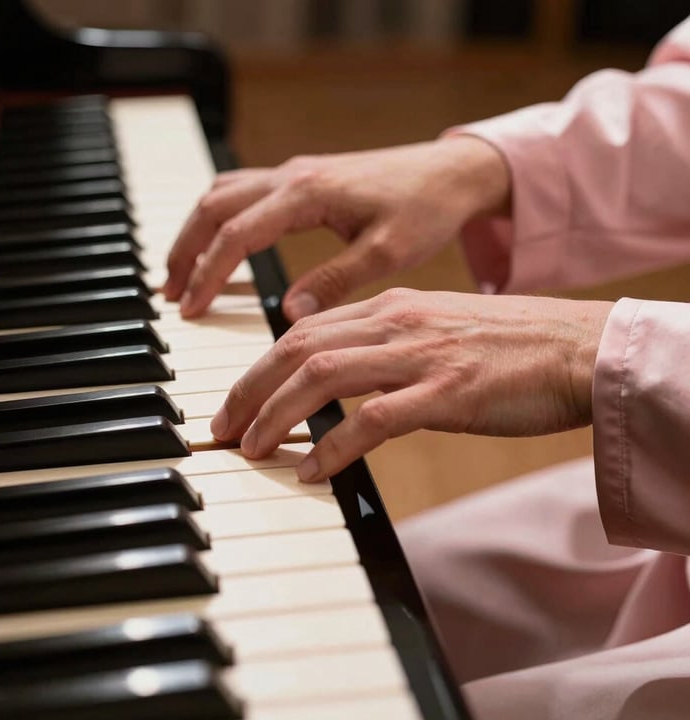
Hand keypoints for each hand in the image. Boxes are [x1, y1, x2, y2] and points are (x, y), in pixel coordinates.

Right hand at [165, 136, 509, 320]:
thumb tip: (288, 315)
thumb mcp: (386, 253)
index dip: (209, 273)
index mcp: (307, 194)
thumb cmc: (425, 209)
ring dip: (195, 232)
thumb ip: (334, 281)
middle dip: (185, 251)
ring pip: (221, 194)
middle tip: (171, 295)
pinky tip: (217, 243)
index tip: (191, 309)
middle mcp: (292, 176)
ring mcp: (294, 173)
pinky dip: (218, 218)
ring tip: (181, 274)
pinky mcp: (302, 178)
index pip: (237, 234)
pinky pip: (242, 190)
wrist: (450, 173)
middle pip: (213, 207)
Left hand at [210, 289, 612, 481]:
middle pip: (297, 350)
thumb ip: (383, 348)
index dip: (258, 368)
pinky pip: (373, 419)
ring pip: (322, 378)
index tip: (234, 401)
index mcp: (390, 307)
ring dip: (276, 416)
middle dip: (247, 391)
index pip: (302, 331)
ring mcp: (420, 355)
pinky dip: (334, 446)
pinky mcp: (448, 393)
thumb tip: (337, 384)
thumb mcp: (434, 331)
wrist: (578, 348)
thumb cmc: (508, 346)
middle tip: (220, 429)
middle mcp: (396, 323)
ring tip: (250, 450)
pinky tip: (313, 471)